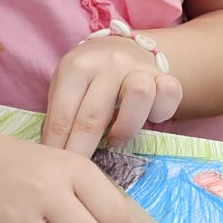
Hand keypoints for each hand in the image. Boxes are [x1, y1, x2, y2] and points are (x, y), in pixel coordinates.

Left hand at [42, 34, 182, 157]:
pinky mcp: (165, 76)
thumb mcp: (65, 88)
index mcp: (77, 66)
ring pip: (139, 95)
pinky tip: (147, 121)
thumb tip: (54, 157)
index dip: (58, 148)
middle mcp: (109, 63)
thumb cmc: (88, 78)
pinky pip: (168, 95)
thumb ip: (59, 117)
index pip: (63, 116)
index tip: (56, 169)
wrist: (122, 49)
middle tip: (80, 173)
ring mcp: (139, 68)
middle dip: (83, 151)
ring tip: (115, 140)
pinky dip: (160, 112)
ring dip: (125, 127)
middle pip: (93, 116)